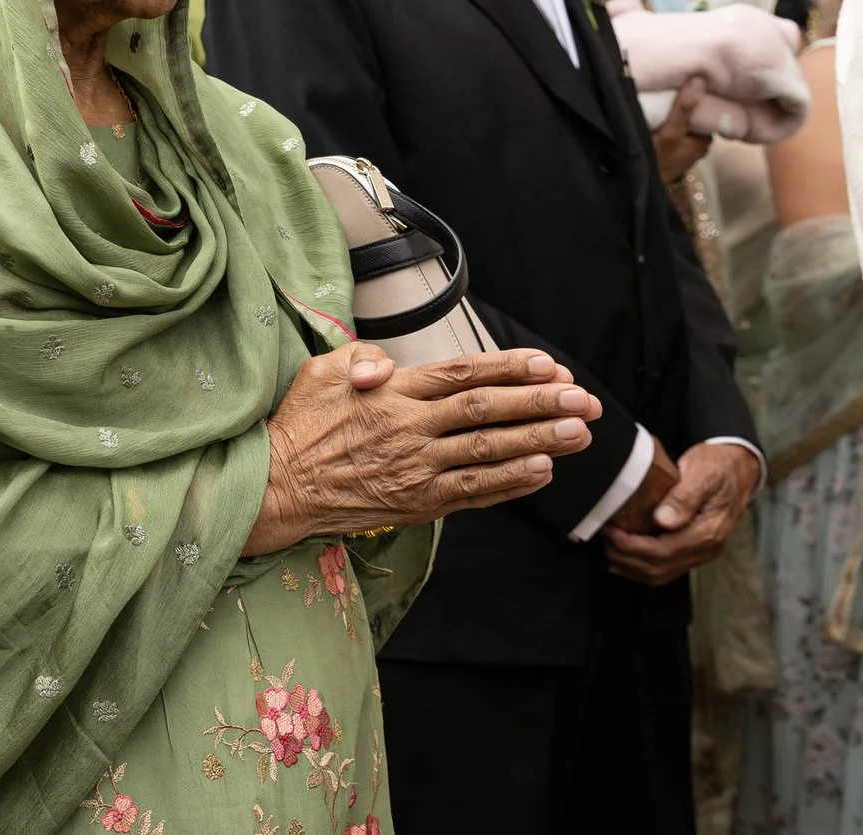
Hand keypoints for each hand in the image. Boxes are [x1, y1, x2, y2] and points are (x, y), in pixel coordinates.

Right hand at [243, 346, 602, 555]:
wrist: (280, 487)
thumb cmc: (301, 425)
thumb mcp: (320, 373)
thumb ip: (360, 358)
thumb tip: (387, 364)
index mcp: (392, 392)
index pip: (463, 374)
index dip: (509, 369)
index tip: (548, 365)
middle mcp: (411, 429)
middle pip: (487, 411)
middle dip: (540, 403)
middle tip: (582, 399)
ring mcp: (418, 469)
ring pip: (489, 452)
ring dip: (539, 441)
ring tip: (578, 432)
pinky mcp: (419, 503)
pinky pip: (475, 491)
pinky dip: (510, 482)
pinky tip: (542, 471)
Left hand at [602, 442, 759, 585]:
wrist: (736, 469)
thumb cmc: (718, 467)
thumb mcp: (703, 473)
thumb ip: (684, 497)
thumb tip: (663, 521)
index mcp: (709, 532)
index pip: (663, 552)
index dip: (630, 546)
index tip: (608, 530)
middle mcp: (707, 549)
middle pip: (658, 568)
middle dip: (625, 557)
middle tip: (602, 537)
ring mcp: (701, 553)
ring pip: (660, 574)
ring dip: (629, 566)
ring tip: (607, 547)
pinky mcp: (693, 550)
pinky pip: (665, 569)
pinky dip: (640, 566)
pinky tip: (621, 557)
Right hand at [654, 77, 713, 182]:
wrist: (639, 186)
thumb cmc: (659, 160)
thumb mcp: (672, 132)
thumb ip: (684, 108)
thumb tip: (699, 79)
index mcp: (705, 139)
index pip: (706, 111)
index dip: (697, 96)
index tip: (685, 80)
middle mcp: (697, 145)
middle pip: (693, 117)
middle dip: (683, 104)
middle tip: (669, 85)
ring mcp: (683, 150)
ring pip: (682, 125)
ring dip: (673, 114)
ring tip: (661, 95)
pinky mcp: (670, 153)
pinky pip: (671, 132)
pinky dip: (666, 123)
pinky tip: (655, 113)